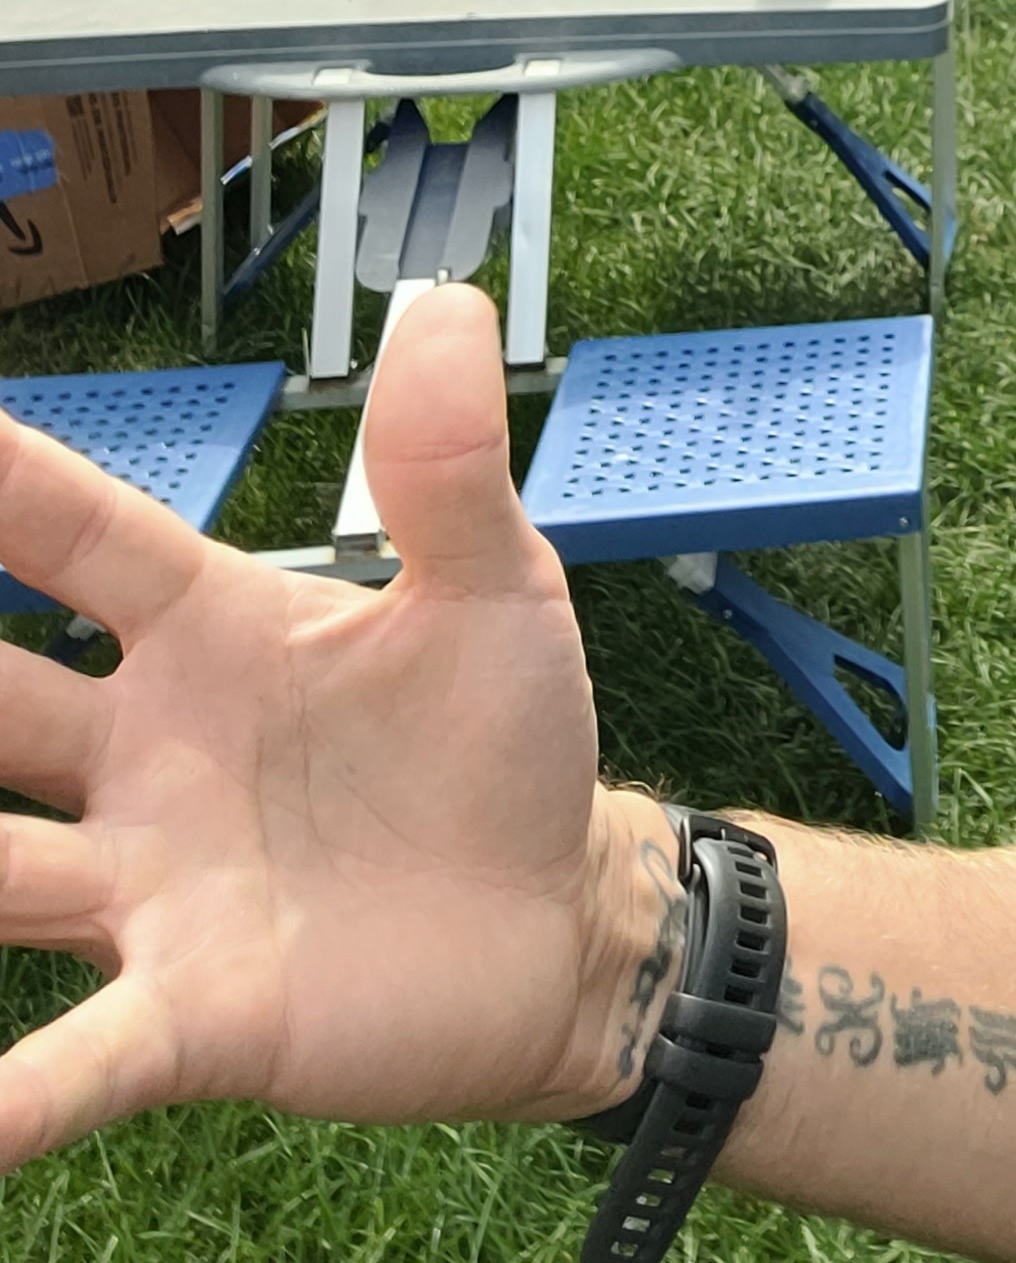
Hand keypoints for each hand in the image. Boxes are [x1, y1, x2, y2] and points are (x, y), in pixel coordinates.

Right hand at [0, 283, 668, 1168]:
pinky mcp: (191, 1011)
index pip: (71, 538)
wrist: (565, 918)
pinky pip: (70, 1063)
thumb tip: (442, 304)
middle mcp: (145, 756)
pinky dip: (8, 1104)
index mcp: (211, 632)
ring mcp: (150, 886)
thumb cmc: (509, 743)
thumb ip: (446, 464)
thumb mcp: (494, 587)